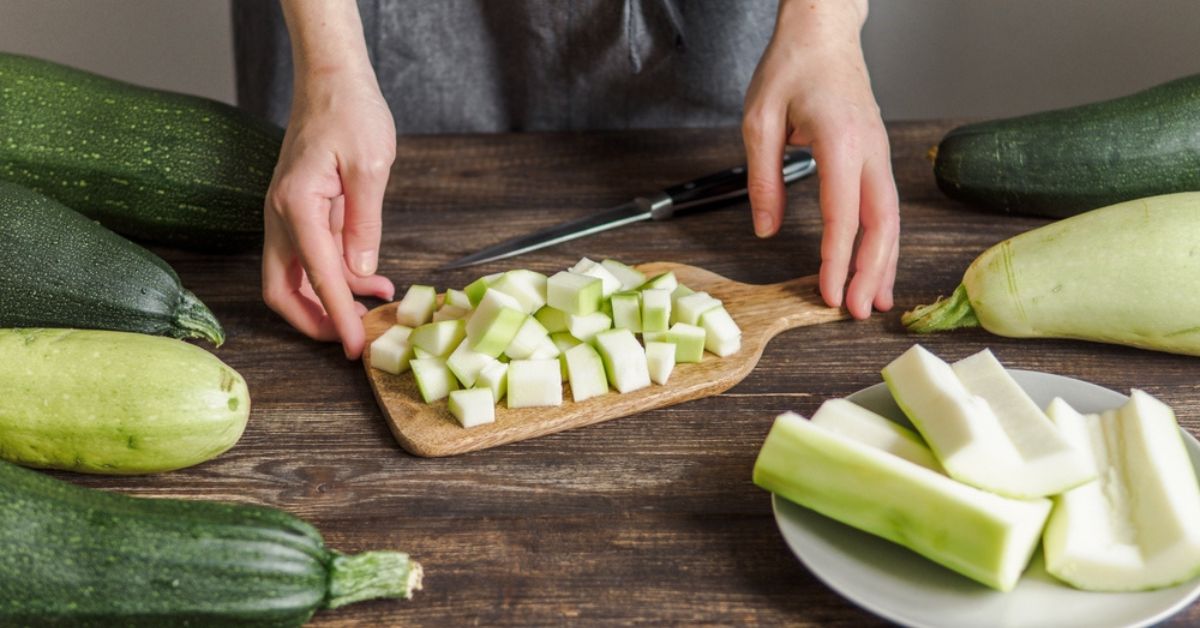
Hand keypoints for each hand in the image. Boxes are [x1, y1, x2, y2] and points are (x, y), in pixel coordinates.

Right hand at [262, 66, 396, 358]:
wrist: (330, 79)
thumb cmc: (350, 111)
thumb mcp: (370, 166)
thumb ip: (364, 223)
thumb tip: (359, 271)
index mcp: (296, 205)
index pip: (317, 277)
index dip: (337, 317)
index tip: (355, 346)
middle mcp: (281, 215)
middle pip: (283, 290)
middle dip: (315, 322)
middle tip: (354, 337)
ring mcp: (286, 215)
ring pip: (296, 277)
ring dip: (332, 297)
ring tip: (380, 299)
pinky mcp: (299, 212)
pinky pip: (310, 257)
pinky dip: (336, 275)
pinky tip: (371, 277)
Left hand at [743, 0, 897, 319]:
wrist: (823, 31)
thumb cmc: (791, 67)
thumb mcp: (758, 120)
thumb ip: (763, 178)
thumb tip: (764, 229)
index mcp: (840, 141)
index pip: (843, 215)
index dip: (837, 261)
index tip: (829, 295)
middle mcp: (869, 150)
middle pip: (881, 223)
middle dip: (872, 272)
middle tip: (859, 313)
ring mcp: (879, 152)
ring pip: (891, 218)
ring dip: (885, 263)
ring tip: (877, 303)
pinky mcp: (876, 155)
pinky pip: (885, 205)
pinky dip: (884, 241)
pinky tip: (878, 266)